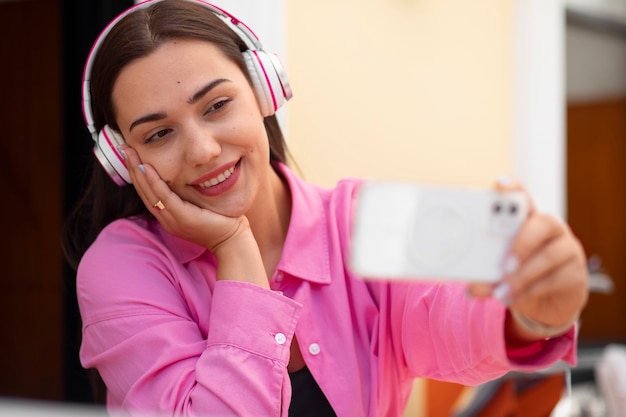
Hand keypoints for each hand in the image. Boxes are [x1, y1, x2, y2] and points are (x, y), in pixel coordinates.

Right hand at [122, 146, 268, 287]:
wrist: (231, 240)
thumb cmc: (219, 220)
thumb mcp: (198, 205)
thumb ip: (186, 194)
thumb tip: (183, 174)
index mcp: (168, 215)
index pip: (147, 193)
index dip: (137, 174)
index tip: (131, 155)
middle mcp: (166, 218)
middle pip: (143, 191)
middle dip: (132, 169)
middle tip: (124, 148)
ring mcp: (172, 220)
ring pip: (149, 193)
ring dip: (138, 172)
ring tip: (130, 154)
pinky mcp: (183, 219)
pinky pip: (165, 197)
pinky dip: (154, 182)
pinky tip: (147, 168)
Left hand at [467, 177, 588, 340]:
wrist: (546, 304)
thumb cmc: (518, 276)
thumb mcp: (499, 272)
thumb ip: (486, 274)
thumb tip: (473, 286)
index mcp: (528, 221)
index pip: (524, 197)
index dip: (514, 187)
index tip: (500, 183)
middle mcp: (551, 230)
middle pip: (544, 223)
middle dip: (522, 243)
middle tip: (504, 263)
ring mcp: (567, 250)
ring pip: (550, 256)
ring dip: (523, 275)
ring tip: (503, 289)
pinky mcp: (576, 274)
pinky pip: (557, 279)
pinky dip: (532, 290)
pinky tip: (516, 298)